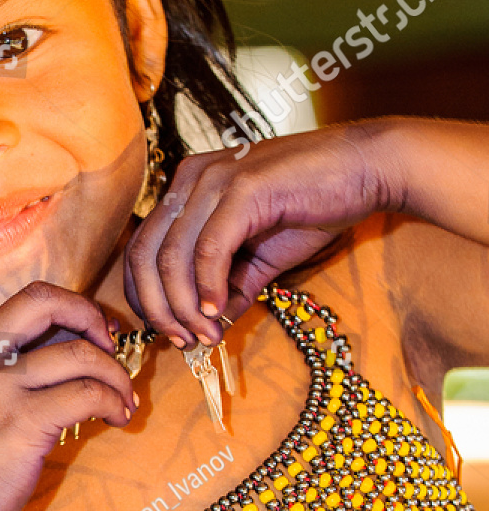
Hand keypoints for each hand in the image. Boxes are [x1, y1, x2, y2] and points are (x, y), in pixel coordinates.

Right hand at [0, 281, 136, 510]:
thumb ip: (5, 376)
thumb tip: (72, 353)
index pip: (26, 305)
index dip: (71, 311)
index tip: (93, 336)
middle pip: (45, 302)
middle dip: (92, 315)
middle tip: (113, 348)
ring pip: (79, 354)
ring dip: (115, 374)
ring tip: (123, 399)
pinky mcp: (21, 424)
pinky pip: (87, 394)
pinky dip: (113, 401)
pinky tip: (115, 419)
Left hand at [124, 122, 395, 345]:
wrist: (367, 169)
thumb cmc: (315, 207)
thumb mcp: (262, 258)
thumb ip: (232, 290)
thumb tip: (208, 331)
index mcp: (187, 188)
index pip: (142, 250)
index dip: (146, 299)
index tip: (172, 334)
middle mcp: (191, 179)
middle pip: (144, 255)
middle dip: (157, 308)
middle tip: (182, 341)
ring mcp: (214, 179)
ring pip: (171, 256)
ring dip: (183, 306)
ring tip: (205, 334)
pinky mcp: (243, 187)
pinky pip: (209, 248)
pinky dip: (208, 286)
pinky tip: (219, 312)